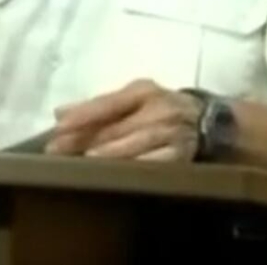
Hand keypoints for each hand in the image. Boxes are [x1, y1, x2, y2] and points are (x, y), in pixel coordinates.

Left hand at [46, 79, 201, 160]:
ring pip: (135, 145)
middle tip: (58, 151)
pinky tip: (116, 175)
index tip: (58, 126)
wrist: (209, 120)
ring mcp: (171, 134)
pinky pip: (154, 163)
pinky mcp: (181, 156)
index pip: (108, 103)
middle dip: (85, 139)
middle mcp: (158, 110)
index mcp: (143, 91)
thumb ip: (98, 106)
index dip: (83, 114)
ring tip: (85, 162)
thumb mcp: (134, 97)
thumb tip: (59, 114)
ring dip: (109, 154)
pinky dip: (134, 168)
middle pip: (117, 126)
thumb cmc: (160, 107)